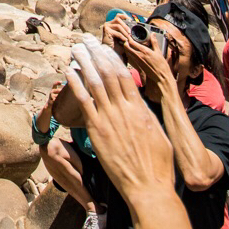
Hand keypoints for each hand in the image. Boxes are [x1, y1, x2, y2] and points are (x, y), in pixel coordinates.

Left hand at [66, 41, 176, 209]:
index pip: (124, 76)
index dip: (113, 59)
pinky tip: (69, 72)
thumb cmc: (159, 165)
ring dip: (84, 62)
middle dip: (96, 54)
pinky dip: (76, 84)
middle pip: (107, 73)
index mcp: (140, 108)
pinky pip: (83, 102)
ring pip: (94, 83)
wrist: (148, 187)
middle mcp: (123, 109)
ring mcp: (109, 119)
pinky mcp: (97, 131)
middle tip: (87, 40)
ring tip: (76, 48)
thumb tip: (139, 106)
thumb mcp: (158, 134)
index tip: (105, 47)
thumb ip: (146, 116)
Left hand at [118, 21, 174, 100]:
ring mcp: (137, 61)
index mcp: (144, 51)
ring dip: (126, 47)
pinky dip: (129, 52)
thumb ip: (154, 42)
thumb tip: (153, 34)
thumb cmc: (161, 65)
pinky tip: (132, 51)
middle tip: (127, 38)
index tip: (129, 34)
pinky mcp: (138, 65)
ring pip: (127, 52)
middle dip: (125, 41)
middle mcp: (138, 56)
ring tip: (128, 43)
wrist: (161, 77)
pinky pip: (130, 57)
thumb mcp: (158, 52)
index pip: (131, 42)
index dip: (128, 37)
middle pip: (126, 47)